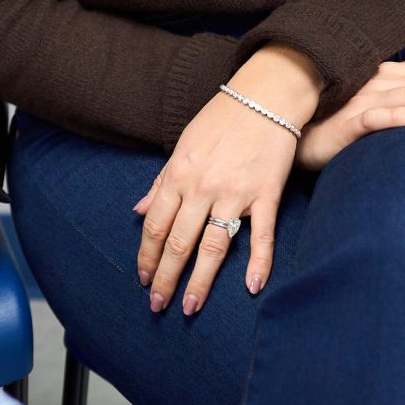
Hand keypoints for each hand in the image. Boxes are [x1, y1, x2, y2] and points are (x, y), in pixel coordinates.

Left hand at [136, 48, 317, 314]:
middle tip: (158, 306)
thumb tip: (138, 212)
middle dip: (165, 278)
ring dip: (200, 281)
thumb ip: (160, 183)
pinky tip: (252, 287)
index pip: (155, 226)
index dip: (147, 257)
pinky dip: (259, 262)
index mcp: (178, 176)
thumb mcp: (181, 147)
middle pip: (178, 243)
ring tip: (190, 307)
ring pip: (213, 246)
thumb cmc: (220, 121)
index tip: (143, 280)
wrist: (264, 96)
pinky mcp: (267, 194)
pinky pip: (262, 235)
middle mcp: (202, 188)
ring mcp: (235, 193)